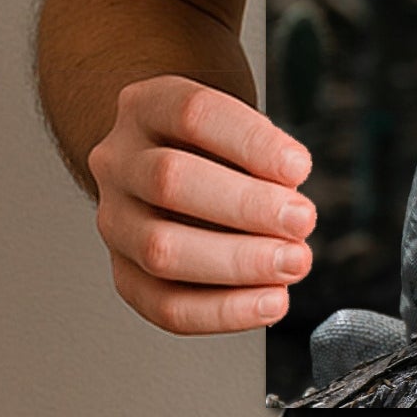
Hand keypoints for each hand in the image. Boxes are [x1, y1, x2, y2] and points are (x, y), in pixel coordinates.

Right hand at [87, 74, 316, 335]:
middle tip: (302, 220)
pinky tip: (268, 301)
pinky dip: (223, 311)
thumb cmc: (213, 141)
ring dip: (238, 263)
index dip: (251, 142)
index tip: (300, 167)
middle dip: (247, 207)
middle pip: (170, 180)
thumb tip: (289, 198)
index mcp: (147, 105)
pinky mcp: (123, 272)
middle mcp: (119, 161)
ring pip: (160, 249)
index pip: (194, 114)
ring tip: (292, 262)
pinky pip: (163, 304)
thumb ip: (261, 152)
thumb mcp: (234, 120)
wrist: (166, 158)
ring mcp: (114, 219)